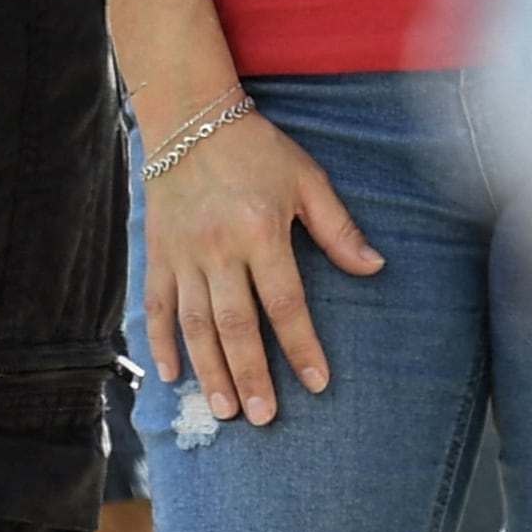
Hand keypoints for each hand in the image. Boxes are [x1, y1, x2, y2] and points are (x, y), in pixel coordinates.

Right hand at [144, 114, 380, 425]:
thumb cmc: (255, 147)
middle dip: (251, 374)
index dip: (302, 346)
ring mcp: (183, 251)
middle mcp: (218, 246)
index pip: (284, 302)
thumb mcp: (306, 179)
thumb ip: (338, 228)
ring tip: (224, 409)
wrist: (188, 115)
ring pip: (194, 322)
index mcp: (260, 230)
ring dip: (209, 369)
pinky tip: (172, 374)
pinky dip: (161, 340)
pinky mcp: (158, 250)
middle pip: (235, 323)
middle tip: (263, 416)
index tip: (317, 384)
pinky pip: (157, 303)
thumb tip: (375, 268)